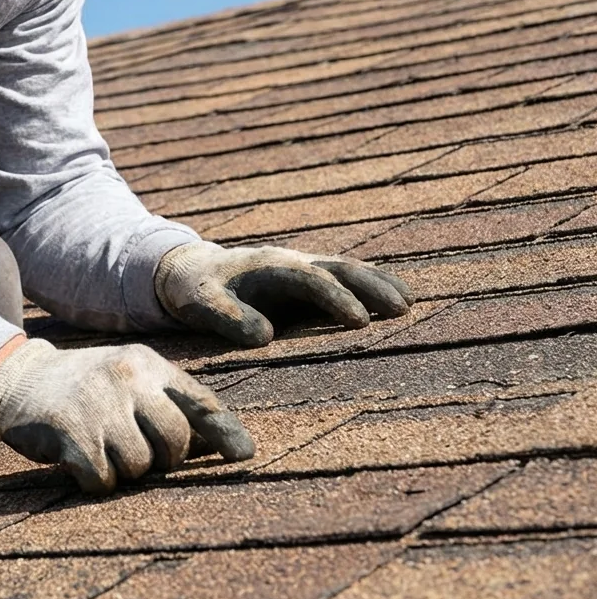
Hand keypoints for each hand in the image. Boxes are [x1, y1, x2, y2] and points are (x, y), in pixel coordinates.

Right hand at [0, 338, 253, 493]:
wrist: (18, 379)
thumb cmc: (86, 387)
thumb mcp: (129, 380)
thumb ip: (168, 404)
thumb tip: (218, 445)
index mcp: (147, 365)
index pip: (199, 401)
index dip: (225, 432)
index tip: (245, 456)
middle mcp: (128, 379)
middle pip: (175, 443)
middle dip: (162, 459)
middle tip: (137, 451)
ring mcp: (99, 405)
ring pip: (140, 467)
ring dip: (124, 470)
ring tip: (103, 448)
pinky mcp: (72, 433)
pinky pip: (104, 481)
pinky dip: (95, 480)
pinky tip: (80, 460)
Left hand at [155, 241, 414, 346]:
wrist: (190, 270)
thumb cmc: (194, 290)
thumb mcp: (200, 304)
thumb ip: (227, 317)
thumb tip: (264, 337)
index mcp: (268, 266)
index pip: (310, 279)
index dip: (335, 298)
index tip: (358, 322)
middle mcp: (291, 261)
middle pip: (338, 268)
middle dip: (370, 286)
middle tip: (402, 307)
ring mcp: (301, 267)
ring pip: (346, 269)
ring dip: (377, 283)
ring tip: (409, 303)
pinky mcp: (305, 280)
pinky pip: (341, 280)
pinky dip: (368, 286)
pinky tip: (392, 301)